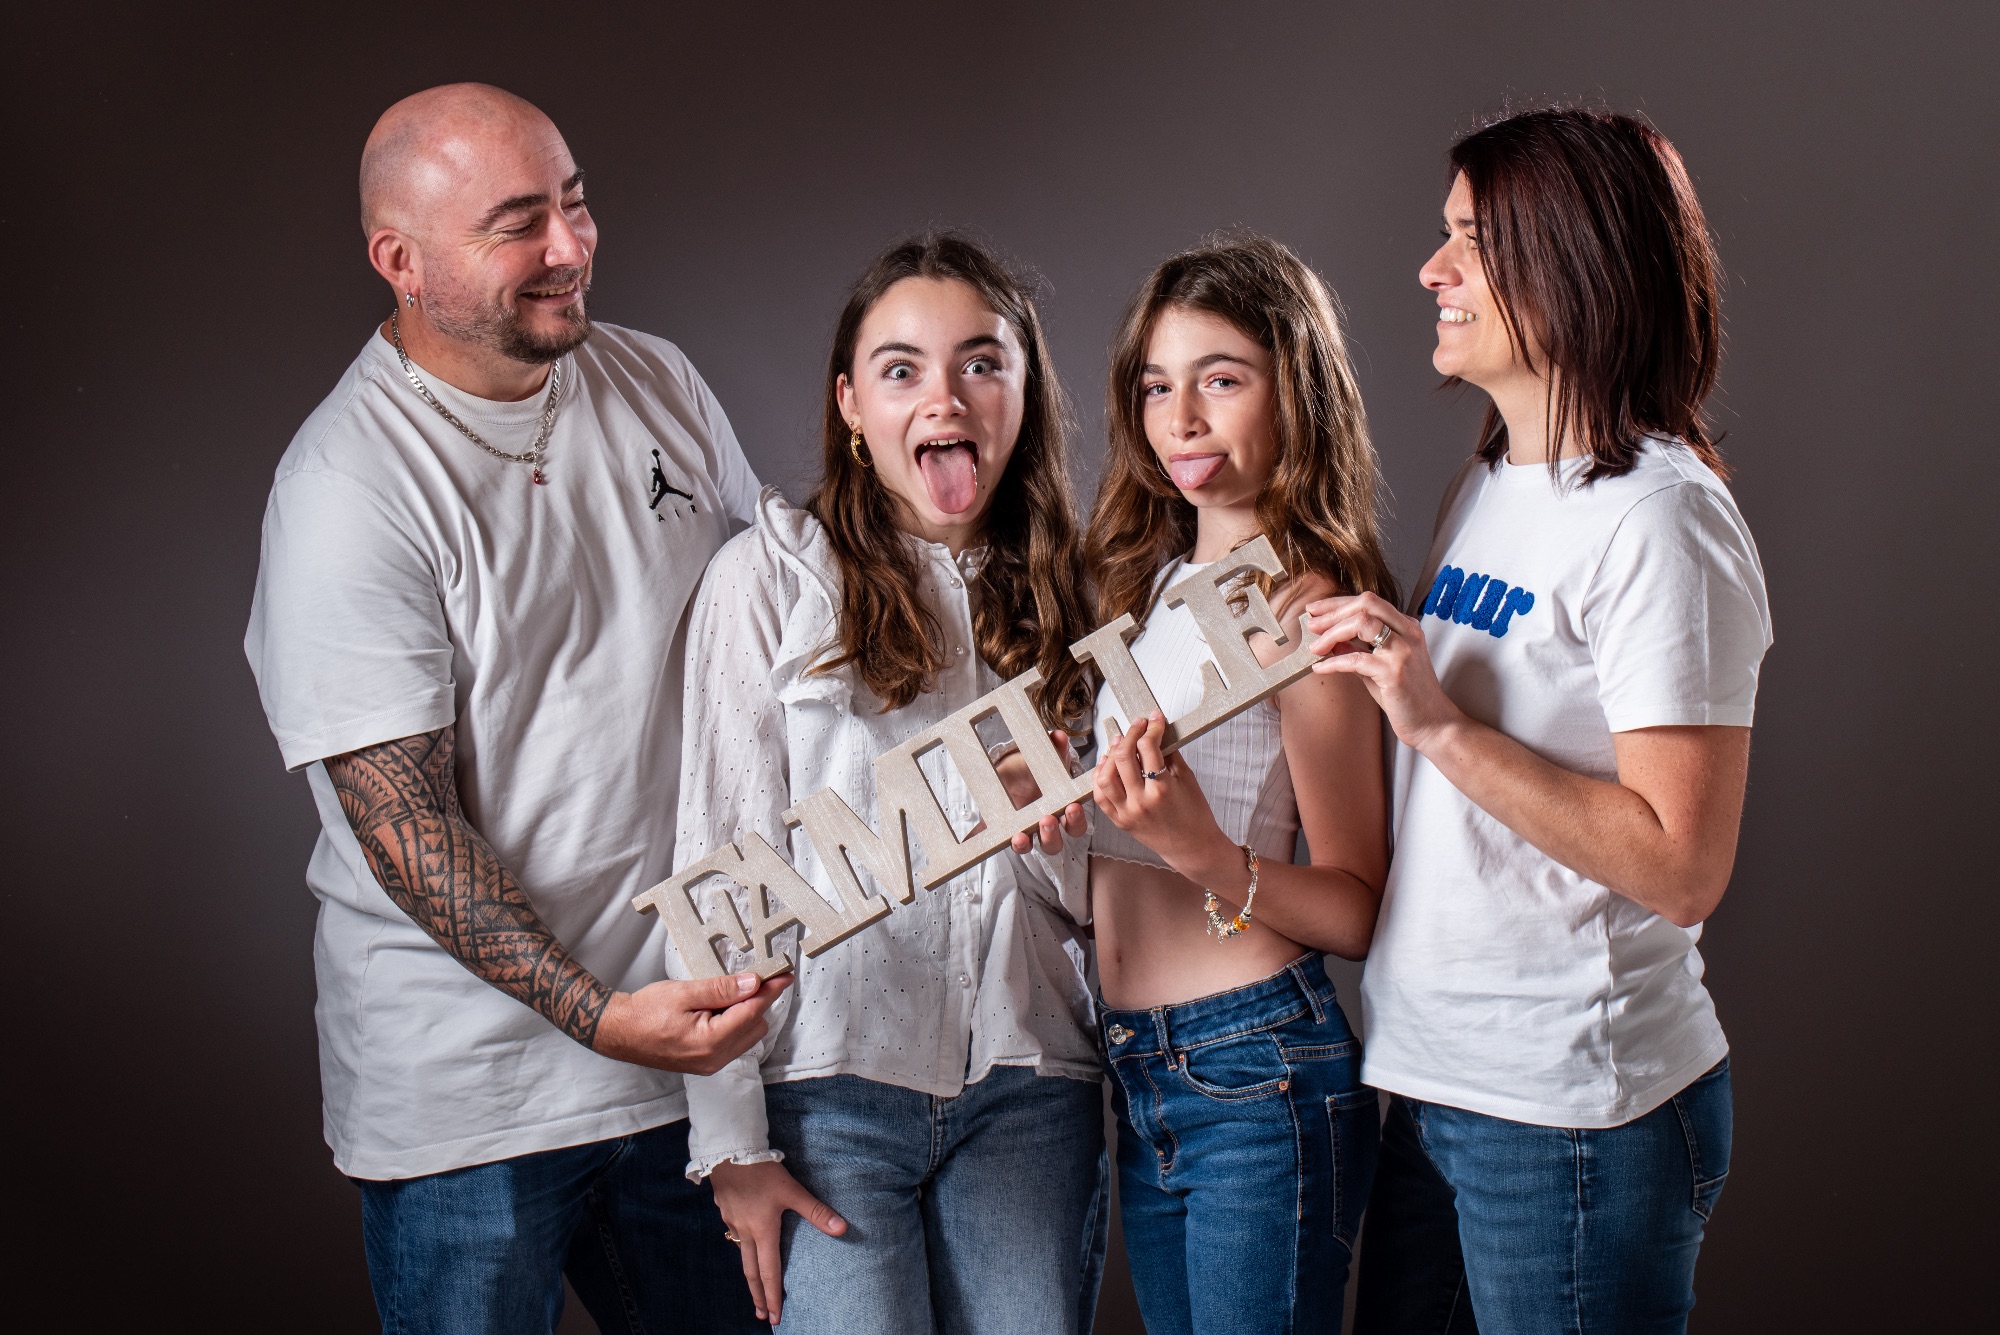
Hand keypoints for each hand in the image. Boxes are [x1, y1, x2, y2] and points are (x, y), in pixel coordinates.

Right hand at [592, 973, 791, 1074]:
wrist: (618, 1032)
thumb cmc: (644, 1012)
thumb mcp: (684, 992)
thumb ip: (721, 989)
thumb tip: (753, 983)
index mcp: (710, 1042)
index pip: (752, 1012)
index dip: (770, 990)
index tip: (784, 974)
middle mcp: (714, 1059)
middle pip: (756, 1025)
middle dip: (755, 1000)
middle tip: (745, 977)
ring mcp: (710, 1064)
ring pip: (747, 1035)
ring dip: (744, 1012)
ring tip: (720, 994)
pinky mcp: (706, 1063)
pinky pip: (734, 1041)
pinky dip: (734, 1022)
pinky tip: (717, 1008)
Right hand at [710, 1159, 847, 1323]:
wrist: (728, 1150)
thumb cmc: (761, 1170)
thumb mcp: (792, 1190)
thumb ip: (816, 1211)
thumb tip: (842, 1229)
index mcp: (763, 1231)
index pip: (769, 1273)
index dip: (773, 1296)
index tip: (774, 1316)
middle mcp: (745, 1232)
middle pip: (751, 1272)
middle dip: (758, 1295)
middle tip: (762, 1315)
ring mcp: (733, 1222)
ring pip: (741, 1255)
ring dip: (749, 1275)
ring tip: (754, 1288)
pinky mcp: (726, 1210)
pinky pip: (734, 1236)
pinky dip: (741, 1250)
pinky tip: (745, 1245)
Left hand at [1002, 731, 1088, 855]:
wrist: (1012, 774)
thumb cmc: (1037, 772)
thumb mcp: (1047, 761)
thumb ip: (1056, 750)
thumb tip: (1059, 736)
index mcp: (1060, 812)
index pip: (1075, 825)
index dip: (1075, 820)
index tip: (1072, 808)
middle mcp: (1044, 826)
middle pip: (1054, 843)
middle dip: (1052, 835)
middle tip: (1047, 820)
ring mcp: (1023, 831)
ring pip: (1029, 847)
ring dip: (1025, 844)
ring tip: (1020, 835)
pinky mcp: (1002, 831)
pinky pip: (998, 841)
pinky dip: (992, 841)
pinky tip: (983, 836)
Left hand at [1090, 712, 1236, 885]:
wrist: (1193, 848)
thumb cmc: (1195, 815)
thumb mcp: (1187, 780)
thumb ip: (1170, 755)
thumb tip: (1158, 733)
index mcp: (1162, 790)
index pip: (1149, 748)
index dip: (1152, 727)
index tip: (1154, 718)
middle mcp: (1141, 802)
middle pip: (1123, 757)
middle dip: (1130, 734)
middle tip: (1138, 725)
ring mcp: (1127, 813)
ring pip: (1105, 777)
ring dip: (1110, 755)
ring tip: (1120, 742)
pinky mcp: (1119, 821)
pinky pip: (1100, 796)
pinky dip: (1100, 777)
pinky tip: (1108, 765)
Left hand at [1304, 592, 1463, 752]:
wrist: (1433, 724)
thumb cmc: (1405, 697)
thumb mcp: (1378, 667)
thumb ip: (1357, 649)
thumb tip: (1329, 638)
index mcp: (1406, 627)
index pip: (1369, 601)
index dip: (1338, 602)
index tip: (1315, 610)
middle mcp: (1408, 633)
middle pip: (1366, 604)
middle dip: (1332, 612)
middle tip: (1310, 624)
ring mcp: (1403, 651)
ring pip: (1361, 623)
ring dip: (1332, 633)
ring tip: (1314, 648)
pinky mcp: (1395, 672)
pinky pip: (1356, 659)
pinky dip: (1333, 662)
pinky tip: (1319, 668)